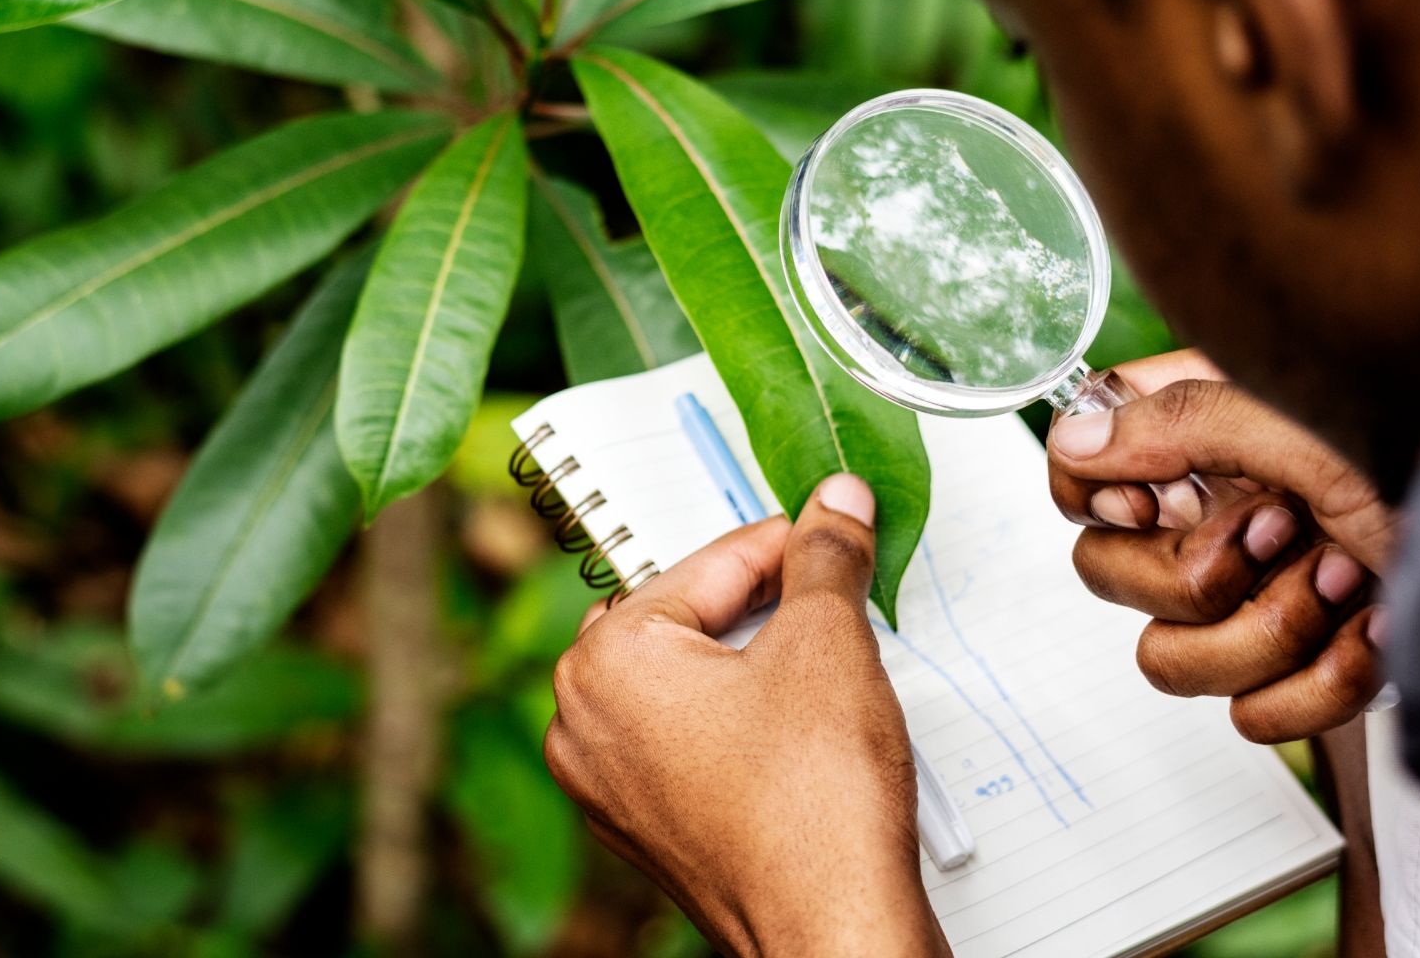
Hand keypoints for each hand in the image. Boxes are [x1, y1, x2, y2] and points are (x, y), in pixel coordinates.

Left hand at [545, 475, 949, 956]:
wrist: (831, 928)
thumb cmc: (814, 806)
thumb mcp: (829, 642)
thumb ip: (825, 556)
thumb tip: (836, 504)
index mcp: (604, 661)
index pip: (708, 564)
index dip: (787, 541)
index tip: (832, 524)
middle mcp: (584, 722)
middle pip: (684, 618)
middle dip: (759, 602)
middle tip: (828, 591)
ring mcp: (608, 783)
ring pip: (684, 680)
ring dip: (750, 662)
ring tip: (820, 664)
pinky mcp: (645, 827)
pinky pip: (686, 741)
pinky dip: (737, 721)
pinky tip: (797, 729)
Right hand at [1046, 350, 1398, 742]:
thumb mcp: (1301, 416)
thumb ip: (1174, 420)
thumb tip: (1071, 439)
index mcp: (1203, 439)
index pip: (1078, 477)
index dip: (1105, 501)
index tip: (1164, 499)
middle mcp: (1218, 518)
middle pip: (1107, 580)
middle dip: (1199, 576)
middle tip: (1285, 533)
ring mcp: (1258, 597)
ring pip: (1169, 662)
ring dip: (1269, 632)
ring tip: (1346, 581)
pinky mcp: (1304, 669)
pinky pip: (1252, 719)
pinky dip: (1320, 687)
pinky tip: (1372, 633)